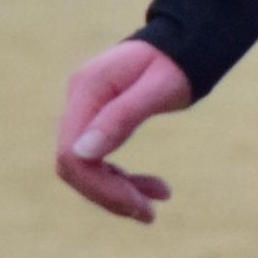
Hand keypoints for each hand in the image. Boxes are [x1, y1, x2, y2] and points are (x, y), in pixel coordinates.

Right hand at [55, 38, 192, 222]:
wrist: (184, 43)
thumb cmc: (177, 63)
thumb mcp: (159, 89)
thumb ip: (121, 118)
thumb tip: (81, 153)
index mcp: (88, 89)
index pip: (73, 154)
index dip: (100, 187)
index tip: (138, 206)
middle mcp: (79, 98)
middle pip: (76, 164)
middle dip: (110, 194)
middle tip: (149, 214)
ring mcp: (84, 107)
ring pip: (86, 165)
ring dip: (119, 190)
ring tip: (157, 202)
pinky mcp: (95, 117)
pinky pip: (98, 158)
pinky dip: (122, 177)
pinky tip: (152, 188)